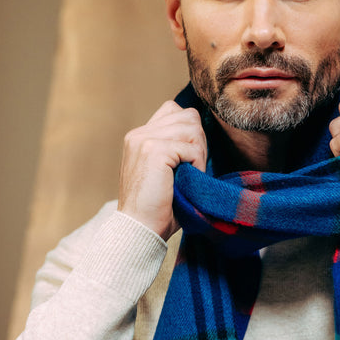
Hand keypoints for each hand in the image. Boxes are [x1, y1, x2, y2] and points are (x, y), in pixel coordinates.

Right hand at [117, 100, 206, 239]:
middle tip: (193, 170)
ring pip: (192, 129)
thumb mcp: (164, 171)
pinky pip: (192, 148)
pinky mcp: (154, 151)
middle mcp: (138, 134)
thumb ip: (175, 148)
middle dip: (199, 143)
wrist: (139, 229)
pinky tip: (186, 182)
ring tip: (189, 175)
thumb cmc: (156, 208)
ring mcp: (144, 140)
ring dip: (199, 154)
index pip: (174, 111)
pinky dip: (197, 165)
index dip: (189, 132)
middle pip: (188, 117)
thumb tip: (201, 133)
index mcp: (138, 137)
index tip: (188, 159)